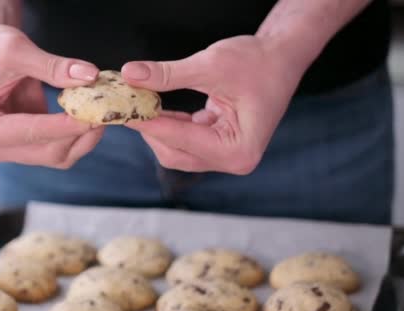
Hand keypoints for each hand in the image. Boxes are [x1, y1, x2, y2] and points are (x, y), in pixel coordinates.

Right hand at [0, 24, 103, 168]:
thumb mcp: (16, 50)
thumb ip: (53, 67)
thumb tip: (89, 76)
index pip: (32, 133)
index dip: (67, 126)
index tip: (96, 115)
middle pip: (48, 152)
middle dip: (80, 134)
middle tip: (108, 112)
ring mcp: (9, 149)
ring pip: (58, 154)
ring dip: (84, 136)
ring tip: (104, 111)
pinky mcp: (25, 145)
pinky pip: (59, 145)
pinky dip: (78, 132)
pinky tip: (93, 113)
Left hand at [121, 36, 303, 173]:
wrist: (281, 58)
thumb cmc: (258, 62)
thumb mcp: (211, 65)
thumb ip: (169, 74)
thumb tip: (131, 75)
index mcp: (238, 149)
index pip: (180, 140)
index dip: (147, 124)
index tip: (121, 111)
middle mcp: (234, 160)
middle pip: (175, 154)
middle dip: (151, 130)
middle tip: (126, 106)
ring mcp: (227, 155)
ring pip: (177, 149)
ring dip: (158, 127)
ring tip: (138, 104)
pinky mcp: (220, 145)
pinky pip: (186, 140)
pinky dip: (170, 124)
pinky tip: (155, 106)